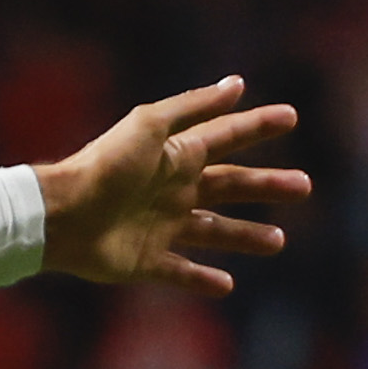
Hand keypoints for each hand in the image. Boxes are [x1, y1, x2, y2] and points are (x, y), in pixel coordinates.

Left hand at [33, 78, 308, 295]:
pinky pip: (179, 272)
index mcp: (176, 156)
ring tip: (278, 242)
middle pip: (230, 186)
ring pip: (213, 231)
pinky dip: (202, 280)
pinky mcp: (145, 261)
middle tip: (304, 187)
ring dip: (245, 236)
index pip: (227, 137)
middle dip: (267, 186)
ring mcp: (160, 227)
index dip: (257, 127)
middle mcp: (173, 190)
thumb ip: (194, 108)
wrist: (63, 215)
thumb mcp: (150, 126)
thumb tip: (237, 83)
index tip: (292, 117)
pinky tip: (227, 285)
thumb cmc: (105, 165)